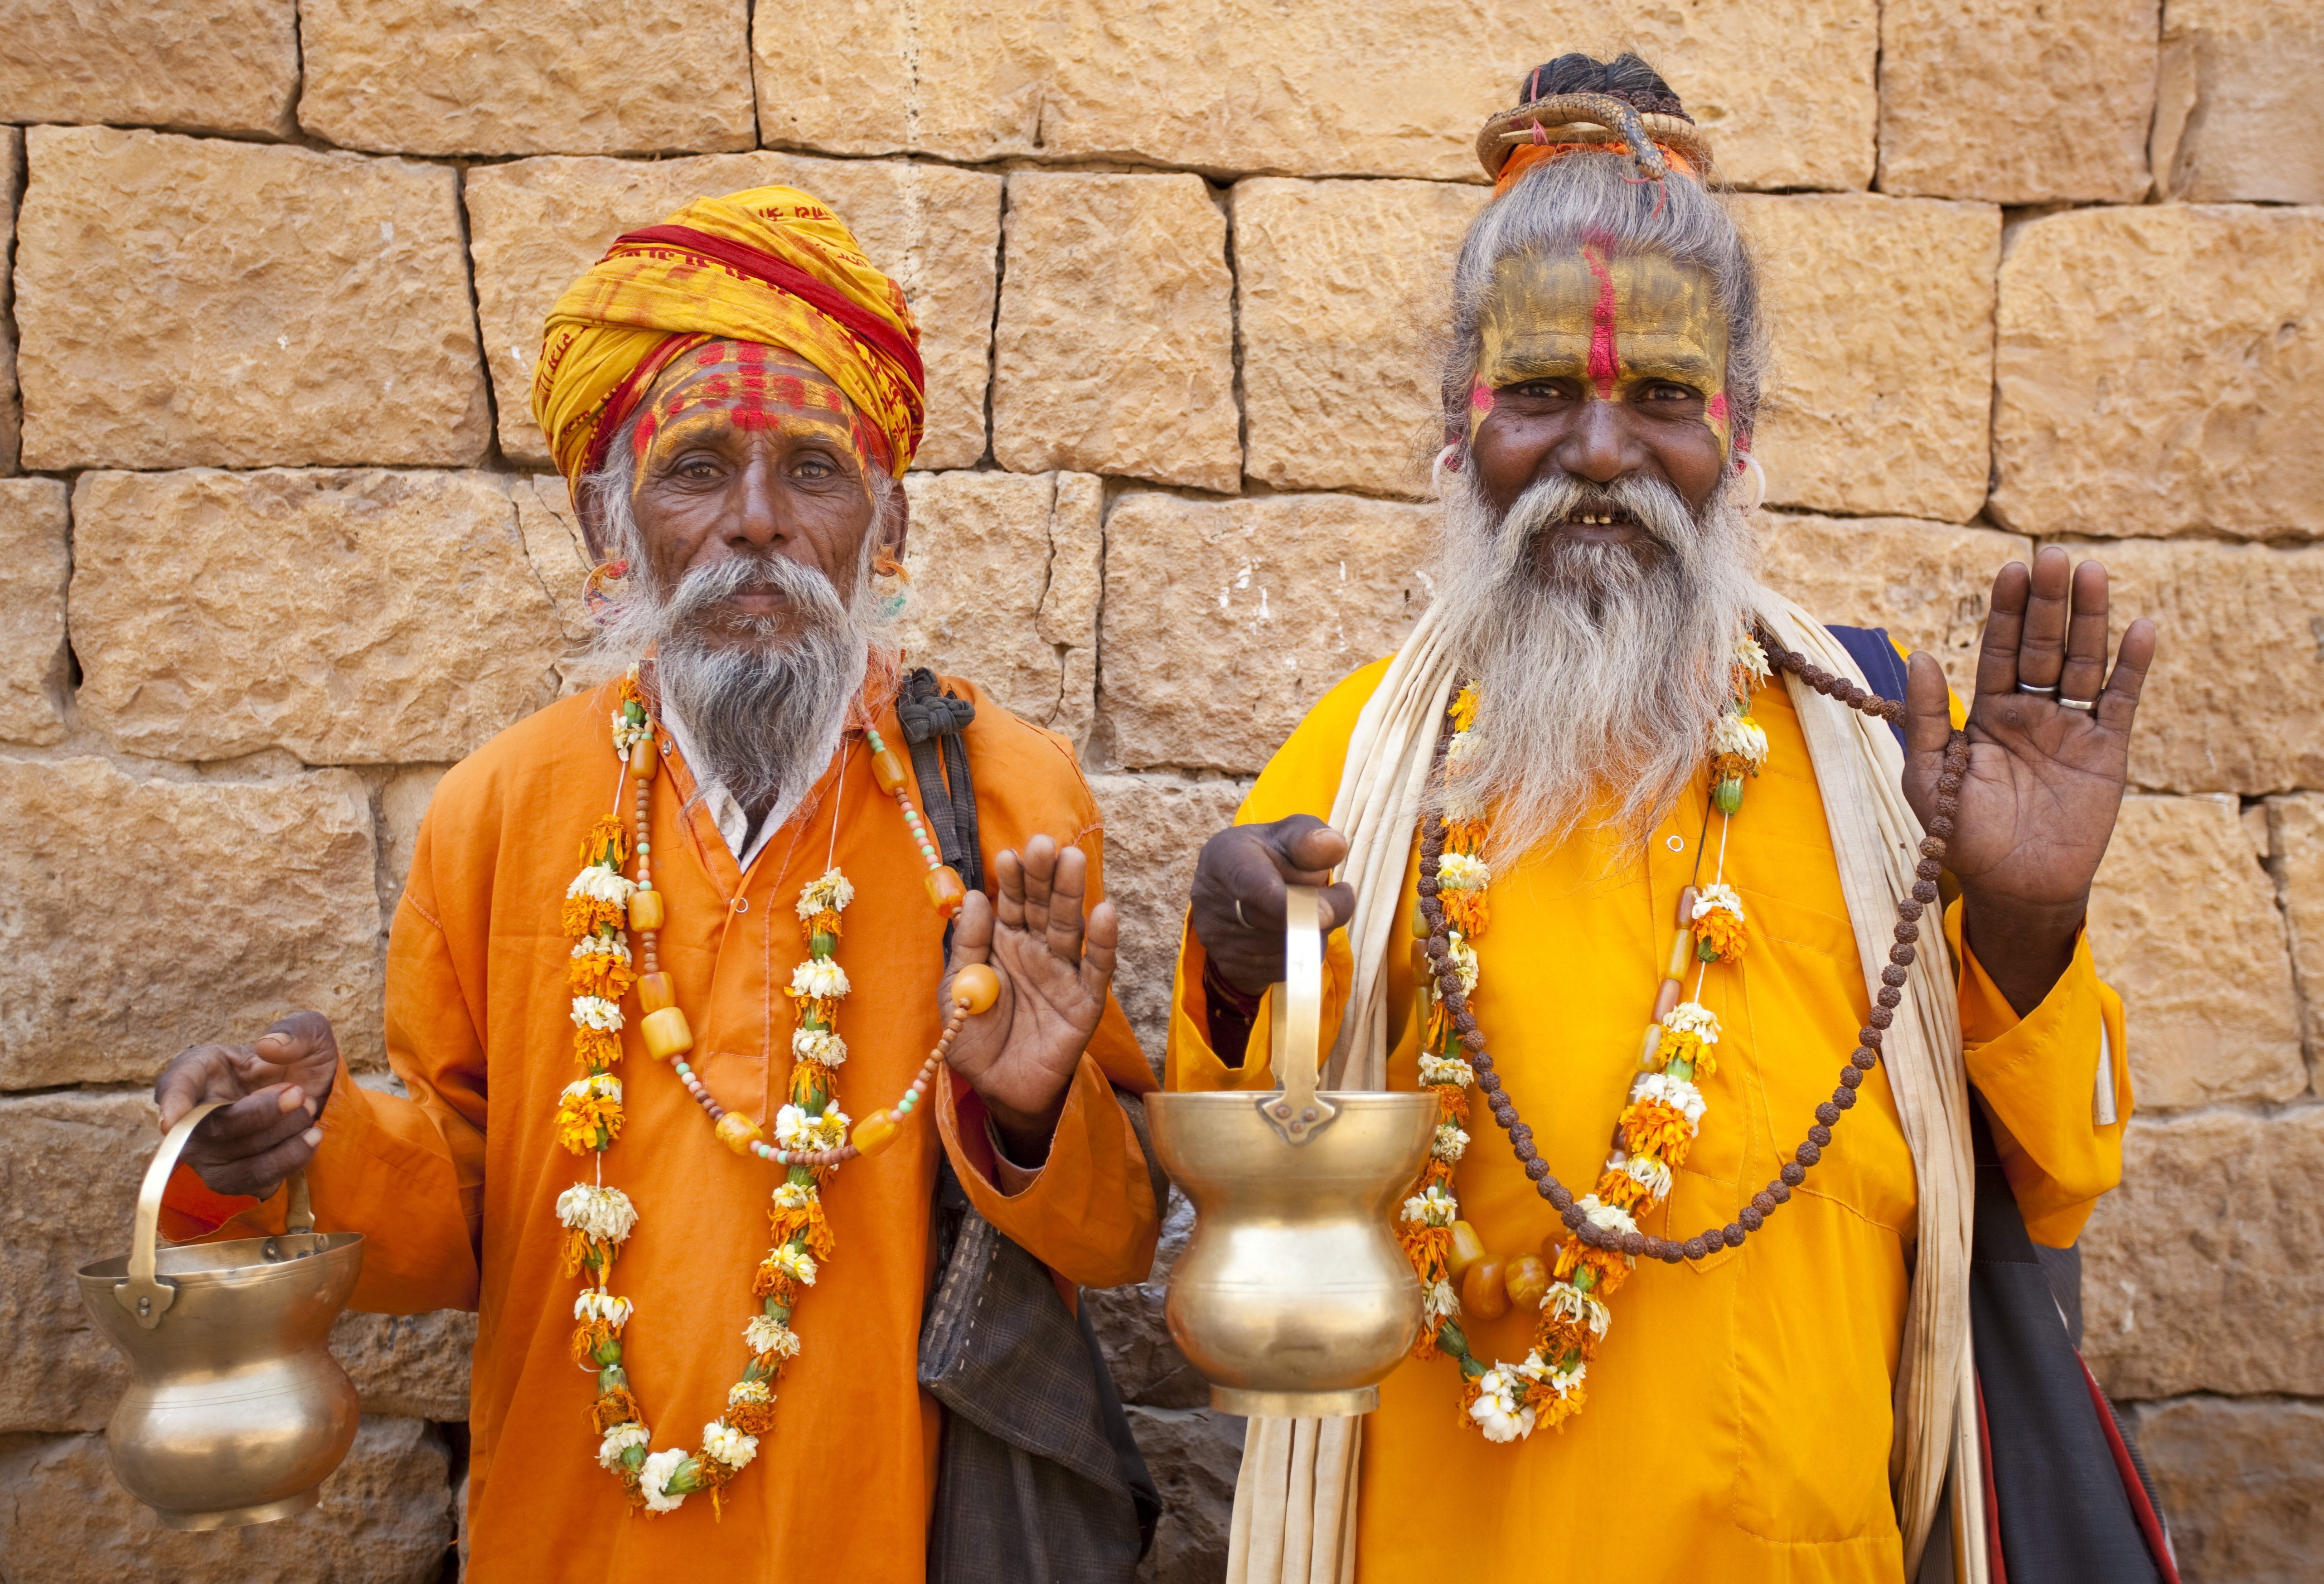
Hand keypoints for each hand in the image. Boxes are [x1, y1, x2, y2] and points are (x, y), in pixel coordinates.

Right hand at [152, 1012, 339, 1197]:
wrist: (315, 1097)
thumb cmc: (299, 1060)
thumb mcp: (309, 1034)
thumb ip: (296, 1030)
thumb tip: (269, 1046)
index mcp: (198, 1071)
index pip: (175, 1087)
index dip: (173, 1104)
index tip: (171, 1122)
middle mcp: (193, 1116)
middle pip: (214, 1130)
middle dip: (263, 1114)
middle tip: (300, 1094)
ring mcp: (209, 1153)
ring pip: (235, 1162)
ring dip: (282, 1140)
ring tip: (310, 1113)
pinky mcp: (234, 1178)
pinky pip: (255, 1182)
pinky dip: (288, 1162)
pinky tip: (309, 1138)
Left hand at [941, 836, 1117, 1162]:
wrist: (1001, 1091)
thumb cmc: (976, 1040)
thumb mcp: (957, 993)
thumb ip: (968, 947)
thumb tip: (975, 897)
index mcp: (1003, 943)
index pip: (1011, 903)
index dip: (1011, 880)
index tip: (1007, 856)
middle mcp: (1036, 950)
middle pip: (1043, 906)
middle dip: (1043, 875)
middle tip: (1043, 844)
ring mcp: (1063, 973)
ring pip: (1070, 927)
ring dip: (1072, 894)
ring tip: (1071, 861)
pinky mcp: (1086, 1001)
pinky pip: (1097, 968)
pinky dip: (1104, 942)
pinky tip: (1105, 912)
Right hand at [1188, 815, 1354, 995]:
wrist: (1237, 892)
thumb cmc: (1270, 854)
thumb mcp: (1288, 835)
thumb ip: (1311, 838)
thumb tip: (1335, 845)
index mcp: (1223, 857)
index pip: (1251, 885)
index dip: (1287, 903)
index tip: (1327, 915)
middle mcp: (1211, 901)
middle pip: (1281, 920)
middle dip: (1322, 909)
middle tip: (1339, 893)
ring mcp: (1218, 940)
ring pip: (1291, 947)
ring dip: (1315, 929)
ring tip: (1308, 907)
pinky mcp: (1232, 967)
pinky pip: (1288, 967)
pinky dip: (1303, 949)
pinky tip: (1296, 929)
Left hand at [1902, 547, 2156, 1013]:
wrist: (2011, 886)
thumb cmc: (1961, 835)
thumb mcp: (1929, 776)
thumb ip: (1926, 719)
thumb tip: (1921, 657)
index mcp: (1988, 712)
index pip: (2000, 650)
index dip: (2007, 612)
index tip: (2012, 570)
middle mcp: (2032, 711)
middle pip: (2043, 646)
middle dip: (2048, 603)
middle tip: (2053, 557)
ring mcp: (2072, 728)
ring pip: (2083, 663)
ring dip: (2090, 620)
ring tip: (2093, 573)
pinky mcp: (2107, 750)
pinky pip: (2120, 701)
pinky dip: (2131, 666)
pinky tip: (2140, 628)